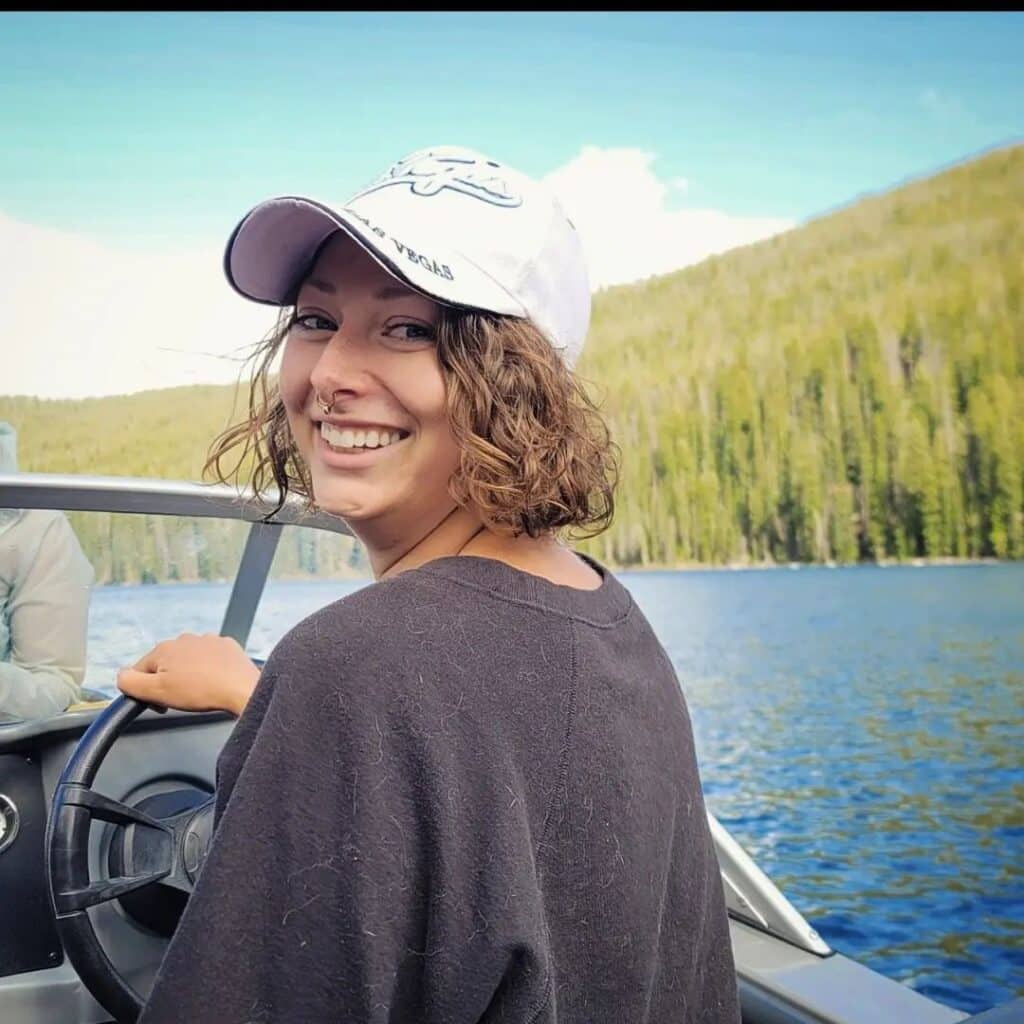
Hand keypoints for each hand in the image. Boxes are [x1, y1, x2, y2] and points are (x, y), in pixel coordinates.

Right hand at [117, 633, 260, 716]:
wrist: (242, 688)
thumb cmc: (201, 691)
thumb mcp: (156, 691)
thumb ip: (130, 682)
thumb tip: (120, 675)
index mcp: (164, 649)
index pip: (141, 671)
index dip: (146, 692)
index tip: (161, 704)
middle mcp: (184, 639)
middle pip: (165, 665)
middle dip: (168, 683)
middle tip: (181, 700)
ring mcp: (207, 640)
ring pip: (188, 662)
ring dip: (189, 676)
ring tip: (200, 692)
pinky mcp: (226, 646)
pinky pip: (210, 660)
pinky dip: (210, 671)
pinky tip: (215, 682)